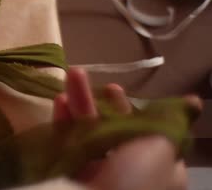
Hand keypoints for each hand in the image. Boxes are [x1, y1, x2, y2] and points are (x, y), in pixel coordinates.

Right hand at [54, 68, 201, 189]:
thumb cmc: (134, 177)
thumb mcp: (162, 144)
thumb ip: (172, 121)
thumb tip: (193, 102)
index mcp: (158, 170)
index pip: (147, 135)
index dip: (133, 110)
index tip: (118, 90)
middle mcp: (128, 172)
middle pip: (114, 130)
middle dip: (103, 103)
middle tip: (96, 82)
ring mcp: (97, 173)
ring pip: (88, 132)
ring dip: (80, 102)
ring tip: (73, 75)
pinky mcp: (69, 173)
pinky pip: (66, 142)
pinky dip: (63, 120)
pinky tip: (60, 101)